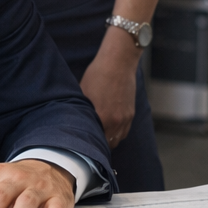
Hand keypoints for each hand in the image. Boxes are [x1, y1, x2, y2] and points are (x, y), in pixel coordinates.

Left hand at [80, 29, 139, 146]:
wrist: (118, 62)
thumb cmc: (98, 74)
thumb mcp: (83, 93)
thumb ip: (82, 111)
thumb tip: (75, 121)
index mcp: (102, 118)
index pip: (96, 142)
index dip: (89, 145)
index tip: (83, 144)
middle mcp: (116, 122)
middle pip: (108, 144)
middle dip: (100, 144)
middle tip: (90, 141)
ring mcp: (126, 118)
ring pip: (118, 139)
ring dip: (109, 139)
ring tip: (100, 135)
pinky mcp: (131, 113)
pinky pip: (125, 131)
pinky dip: (118, 132)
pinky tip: (109, 127)